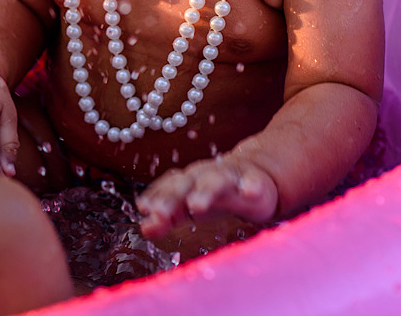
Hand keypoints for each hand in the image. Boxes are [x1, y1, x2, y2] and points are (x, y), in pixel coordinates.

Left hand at [137, 154, 277, 238]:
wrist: (254, 173)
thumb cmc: (216, 193)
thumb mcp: (190, 206)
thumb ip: (167, 216)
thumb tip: (144, 228)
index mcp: (188, 181)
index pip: (169, 187)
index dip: (157, 197)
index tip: (145, 209)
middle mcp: (205, 175)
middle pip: (188, 182)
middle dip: (173, 196)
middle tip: (160, 212)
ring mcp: (230, 177)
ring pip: (217, 180)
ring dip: (205, 191)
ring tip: (196, 206)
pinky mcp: (255, 181)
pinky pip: (254, 182)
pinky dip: (251, 186)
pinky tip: (249, 192)